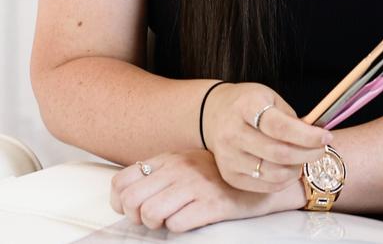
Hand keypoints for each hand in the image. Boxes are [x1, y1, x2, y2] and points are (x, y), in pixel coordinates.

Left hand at [110, 148, 296, 231]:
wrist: (259, 174)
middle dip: (136, 217)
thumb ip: (159, 174)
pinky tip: (187, 220)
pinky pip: (177, 223)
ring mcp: (195, 186)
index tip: (130, 210)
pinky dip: (177, 227)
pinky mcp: (211, 204)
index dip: (119, 202)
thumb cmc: (218, 174)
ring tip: (168, 221)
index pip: (122, 181)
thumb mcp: (185, 164)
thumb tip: (127, 197)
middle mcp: (178, 170)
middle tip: (151, 218)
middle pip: (131, 201)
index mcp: (169, 159)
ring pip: (150, 213)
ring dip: (154, 224)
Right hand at [202, 81, 332, 192]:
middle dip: (307, 154)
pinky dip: (284, 180)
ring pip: (273, 173)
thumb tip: (316, 137)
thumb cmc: (247, 103)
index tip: (326, 137)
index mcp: (245, 107)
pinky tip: (290, 169)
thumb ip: (291, 118)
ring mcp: (229, 157)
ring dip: (297, 169)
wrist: (213, 113)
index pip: (279, 127)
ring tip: (304, 159)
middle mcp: (233, 133)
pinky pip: (264, 186)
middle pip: (278, 153)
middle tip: (321, 150)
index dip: (306, 135)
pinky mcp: (229, 175)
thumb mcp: (269, 98)